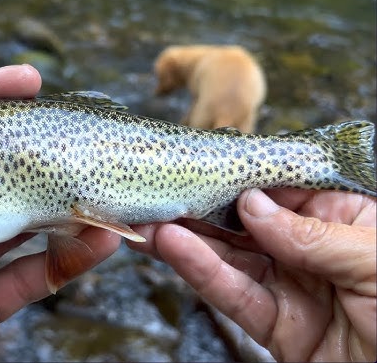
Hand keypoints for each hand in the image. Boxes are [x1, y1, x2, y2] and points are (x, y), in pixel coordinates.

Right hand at [129, 188, 375, 361]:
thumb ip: (313, 234)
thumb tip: (254, 206)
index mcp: (343, 220)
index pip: (282, 190)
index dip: (240, 178)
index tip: (202, 166)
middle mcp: (310, 251)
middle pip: (246, 224)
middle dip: (201, 209)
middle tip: (158, 194)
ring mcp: (291, 289)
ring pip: (230, 259)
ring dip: (187, 240)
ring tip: (150, 222)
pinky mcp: (276, 329)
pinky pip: (234, 296)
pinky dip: (201, 273)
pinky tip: (173, 249)